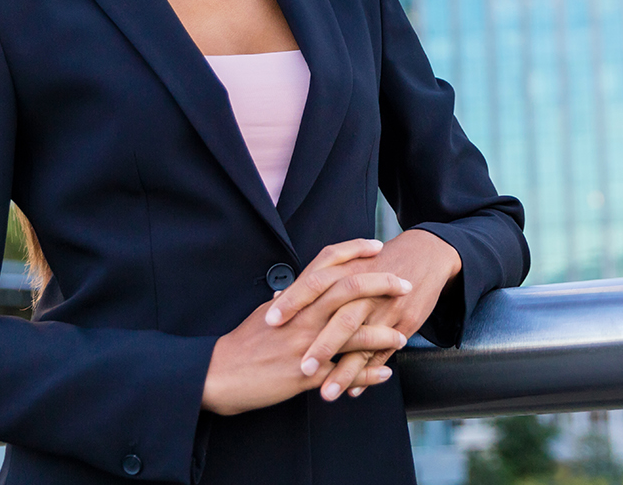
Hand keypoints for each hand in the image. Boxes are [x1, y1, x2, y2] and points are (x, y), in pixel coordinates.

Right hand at [200, 239, 411, 415]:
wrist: (217, 374)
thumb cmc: (243, 344)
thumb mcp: (266, 313)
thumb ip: (288, 301)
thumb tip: (296, 289)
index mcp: (293, 299)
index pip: (326, 263)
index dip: (354, 251)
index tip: (377, 246)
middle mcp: (302, 316)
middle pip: (348, 289)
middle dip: (381, 284)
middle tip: (405, 284)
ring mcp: (304, 345)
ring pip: (352, 331)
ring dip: (382, 333)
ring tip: (402, 335)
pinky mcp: (303, 375)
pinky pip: (343, 373)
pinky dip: (367, 373)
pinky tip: (384, 373)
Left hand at [265, 229, 461, 400]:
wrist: (424, 254)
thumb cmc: (378, 261)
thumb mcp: (348, 263)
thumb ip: (315, 283)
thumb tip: (276, 298)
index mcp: (347, 271)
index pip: (314, 284)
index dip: (293, 302)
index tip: (270, 321)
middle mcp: (366, 291)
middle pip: (342, 317)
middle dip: (321, 344)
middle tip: (301, 368)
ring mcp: (386, 308)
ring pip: (364, 341)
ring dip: (345, 370)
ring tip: (326, 393)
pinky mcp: (404, 323)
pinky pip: (384, 352)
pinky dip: (367, 373)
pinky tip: (352, 390)